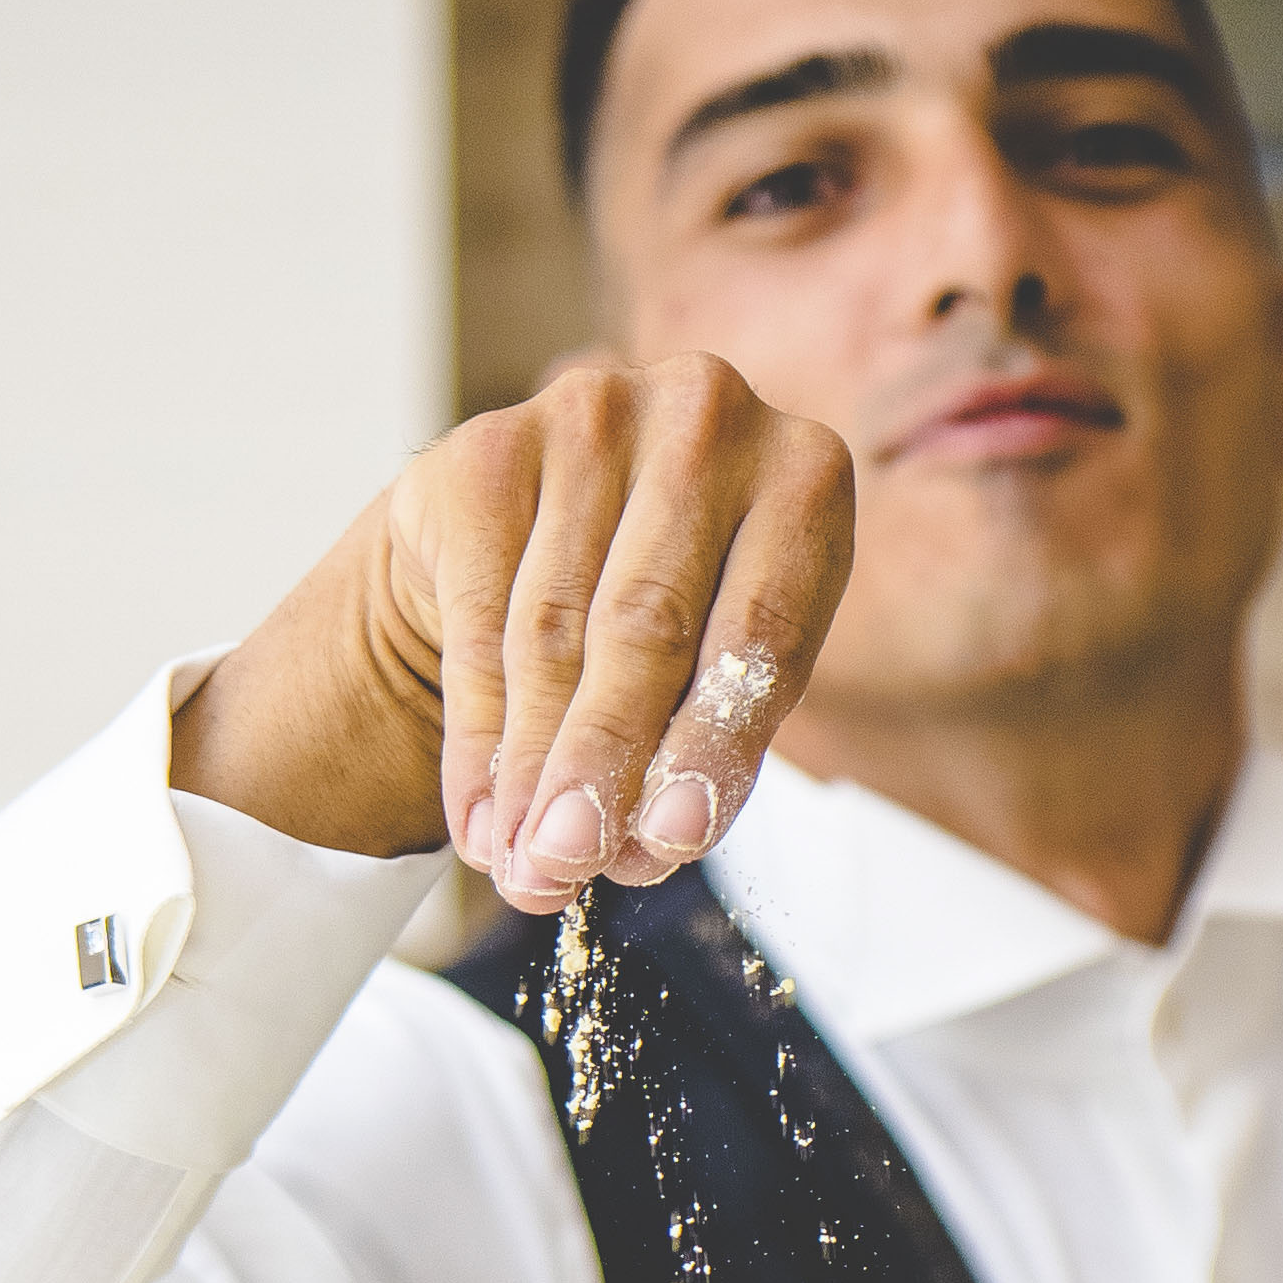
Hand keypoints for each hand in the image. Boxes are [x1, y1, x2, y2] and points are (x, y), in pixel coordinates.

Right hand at [168, 359, 853, 892]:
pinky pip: (478, 619)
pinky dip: (478, 737)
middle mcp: (707, 418)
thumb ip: (705, 747)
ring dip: (532, 770)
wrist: (542, 541)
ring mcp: (593, 416)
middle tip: (569, 865)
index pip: (760, 631)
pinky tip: (481, 816)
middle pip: (645, 627)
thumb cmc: (669, 614)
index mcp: (805, 476)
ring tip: (525, 866)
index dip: (712, 744)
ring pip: (552, 633)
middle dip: (602, 764)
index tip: (672, 839)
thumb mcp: (724, 672)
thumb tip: (643, 844)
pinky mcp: (493, 449)